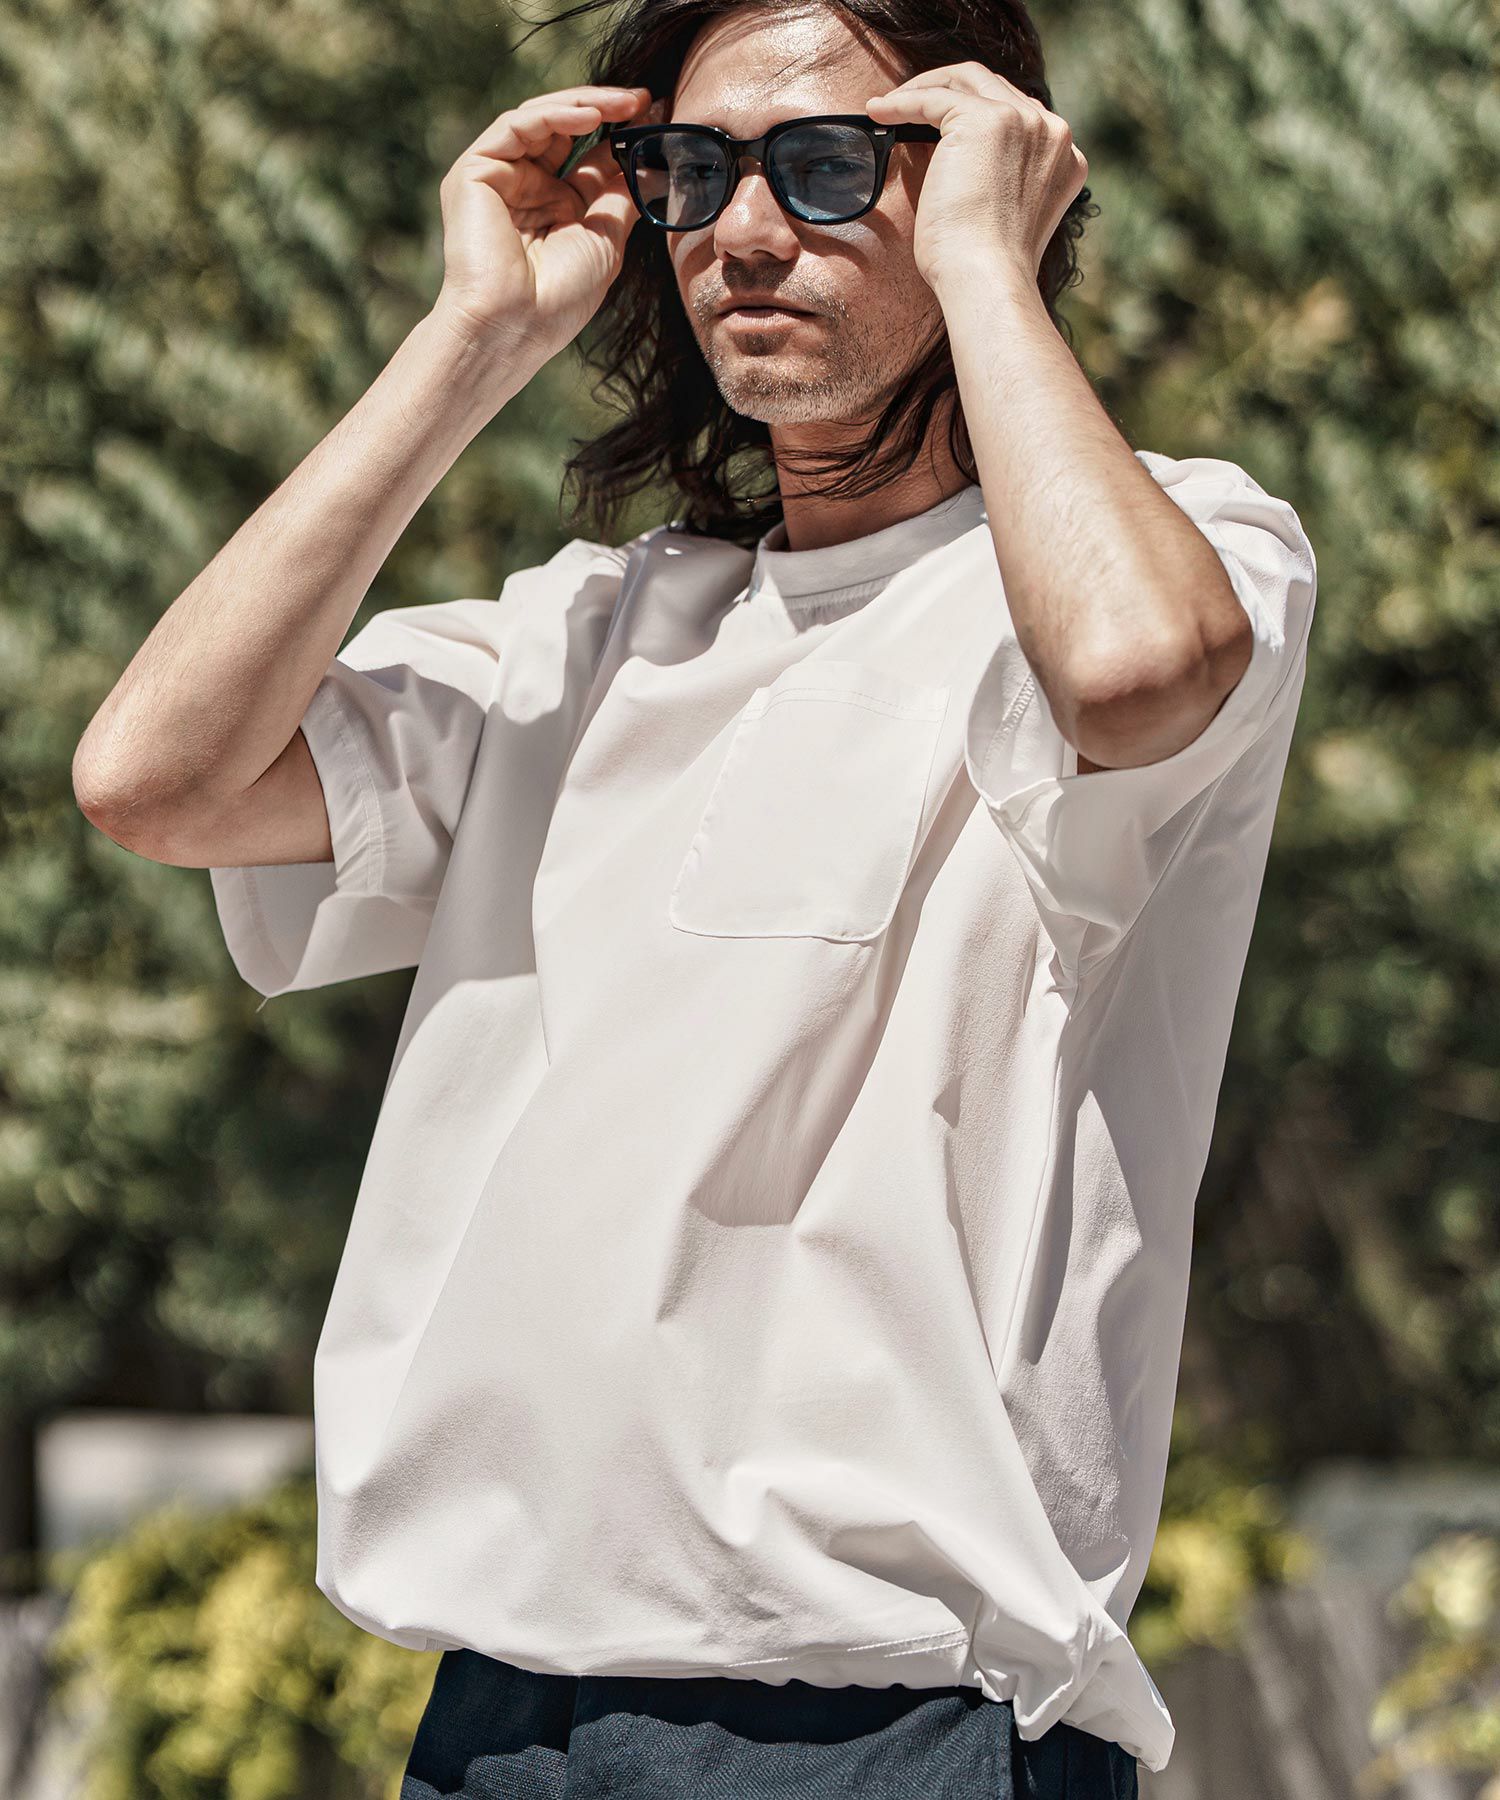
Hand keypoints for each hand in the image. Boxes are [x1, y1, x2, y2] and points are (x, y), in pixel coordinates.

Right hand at [431, 85, 650, 370]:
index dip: (621, 134)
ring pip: (541, 119)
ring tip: (625, 103)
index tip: (657, 116)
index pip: (589, 155)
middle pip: (566, 129)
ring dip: (586, 105)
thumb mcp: (607, 238)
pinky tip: (591, 117)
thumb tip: (651, 158)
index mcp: (556, 207)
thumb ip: (623, 193)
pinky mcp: (475, 170)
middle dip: (606, 110)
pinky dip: (555, 115)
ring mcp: (499, 176)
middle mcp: (526, 187)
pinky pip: (517, 126)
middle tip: (643, 99)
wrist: (514, 327)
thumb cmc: (559, 299)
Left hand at [867, 64, 1087, 290]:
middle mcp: (1051, 132)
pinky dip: (903, 100)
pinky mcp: (986, 119)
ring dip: (925, 87)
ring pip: (967, 80)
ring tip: (890, 105)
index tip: (940, 125)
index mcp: (1065, 158)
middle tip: (911, 105)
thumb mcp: (1006, 216)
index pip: (1018, 115)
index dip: (976, 112)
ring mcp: (1022, 121)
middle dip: (949, 90)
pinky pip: (935, 97)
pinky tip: (878, 112)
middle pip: (994, 87)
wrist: (987, 280)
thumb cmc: (984, 269)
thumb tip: (959, 170)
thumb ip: (1002, 182)